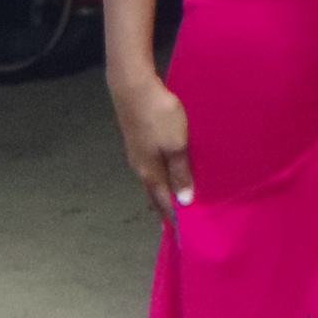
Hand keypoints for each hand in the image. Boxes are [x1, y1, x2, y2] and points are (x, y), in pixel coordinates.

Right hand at [109, 68, 192, 217]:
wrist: (133, 87)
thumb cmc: (159, 116)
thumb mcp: (176, 144)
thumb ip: (180, 171)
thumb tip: (183, 201)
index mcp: (149, 172)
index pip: (163, 201)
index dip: (173, 216)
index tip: (184, 230)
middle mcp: (140, 166)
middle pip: (156, 192)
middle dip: (168, 205)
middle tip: (184, 216)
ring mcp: (137, 152)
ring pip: (153, 177)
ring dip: (166, 187)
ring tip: (180, 194)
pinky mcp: (137, 138)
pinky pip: (152, 163)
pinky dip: (162, 171)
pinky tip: (171, 167)